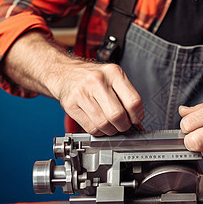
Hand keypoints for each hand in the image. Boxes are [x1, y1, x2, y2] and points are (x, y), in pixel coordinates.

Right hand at [3, 31, 143, 135]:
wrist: (65, 72)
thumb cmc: (92, 77)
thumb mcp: (113, 78)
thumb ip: (127, 97)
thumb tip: (138, 122)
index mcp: (113, 73)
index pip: (133, 101)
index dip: (137, 116)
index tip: (136, 120)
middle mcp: (97, 81)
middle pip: (118, 116)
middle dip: (123, 126)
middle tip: (123, 124)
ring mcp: (82, 92)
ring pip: (104, 124)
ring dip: (111, 130)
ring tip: (110, 124)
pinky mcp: (70, 105)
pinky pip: (91, 128)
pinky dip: (98, 131)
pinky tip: (98, 123)